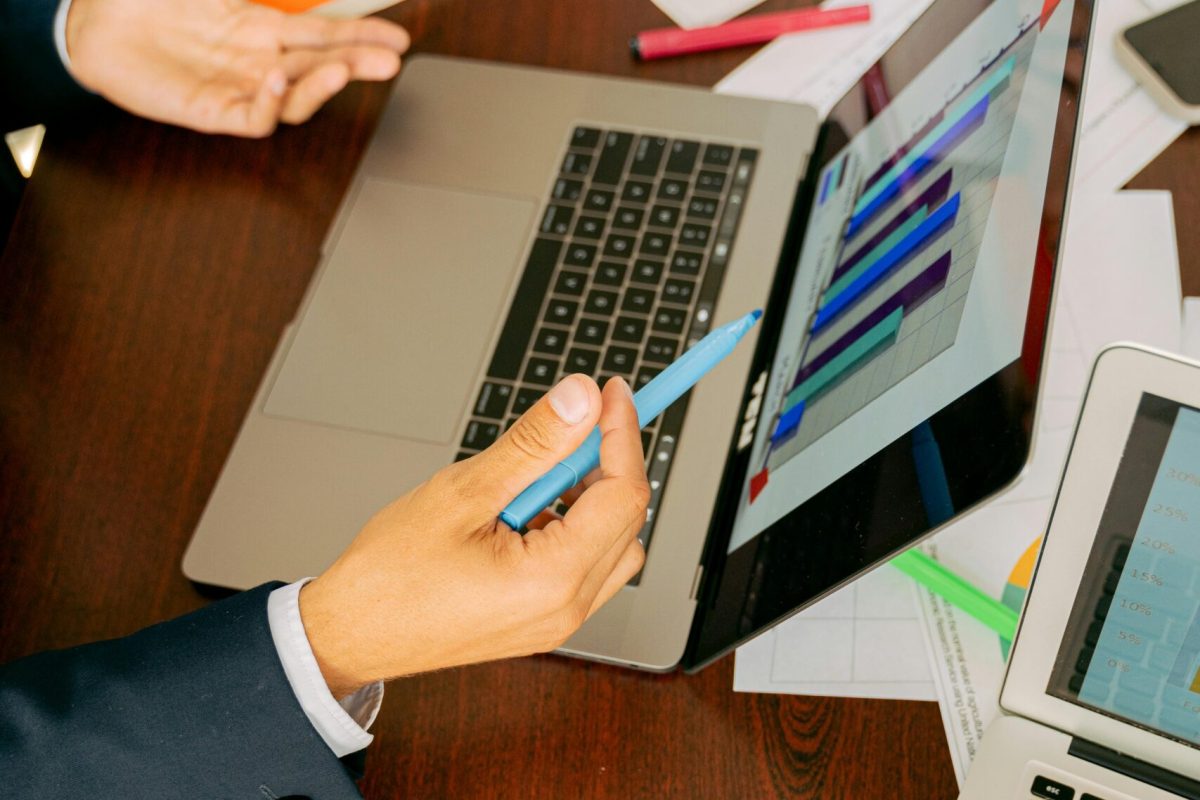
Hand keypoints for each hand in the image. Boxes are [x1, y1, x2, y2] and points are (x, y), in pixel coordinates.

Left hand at [64, 0, 410, 136]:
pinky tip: (275, 79)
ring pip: (297, 96)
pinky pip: (256, 118)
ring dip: (323, 85)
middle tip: (391, 60)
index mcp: (260, 25)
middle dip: (360, 61)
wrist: (90, 23)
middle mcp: (256, 59)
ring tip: (344, 69)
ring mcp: (238, 87)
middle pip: (322, 65)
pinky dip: (271, 104)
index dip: (362, 35)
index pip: (325, 34)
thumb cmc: (144, 0)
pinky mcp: (213, 113)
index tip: (396, 37)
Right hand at [299, 375, 649, 696]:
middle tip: (572, 423)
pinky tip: (521, 510)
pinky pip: (584, 566)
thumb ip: (533, 443)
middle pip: (626, 519)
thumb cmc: (390, 574)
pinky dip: (570, 526)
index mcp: (552, 582)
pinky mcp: (541, 620)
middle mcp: (566, 610)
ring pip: (612, 544)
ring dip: (589, 498)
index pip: (624, 495)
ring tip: (532, 476)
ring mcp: (556, 621)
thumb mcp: (463, 491)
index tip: (610, 393)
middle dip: (607, 463)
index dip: (621, 434)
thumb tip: (581, 399)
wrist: (350, 634)